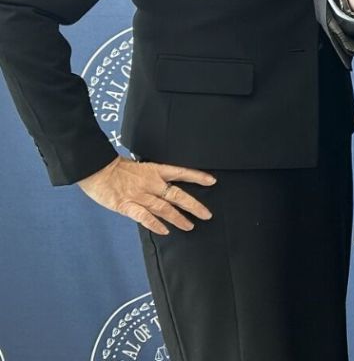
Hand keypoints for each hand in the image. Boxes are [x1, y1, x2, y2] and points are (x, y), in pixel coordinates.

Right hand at [78, 157, 215, 235]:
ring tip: (190, 226)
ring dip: (178, 218)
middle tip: (207, 215)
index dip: (197, 177)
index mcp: (155, 170)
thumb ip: (151, 177)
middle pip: (178, 195)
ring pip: (165, 208)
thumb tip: (162, 187)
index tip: (212, 181)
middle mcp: (151, 183)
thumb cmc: (115, 167)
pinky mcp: (127, 206)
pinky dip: (155, 225)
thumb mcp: (139, 167)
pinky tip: (165, 231)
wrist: (96, 168)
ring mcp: (140, 195)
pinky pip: (145, 217)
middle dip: (194, 206)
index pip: (181, 172)